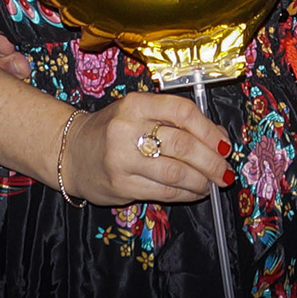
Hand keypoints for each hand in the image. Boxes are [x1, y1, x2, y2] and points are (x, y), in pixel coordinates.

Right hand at [63, 91, 236, 206]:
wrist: (71, 152)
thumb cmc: (114, 130)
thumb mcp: (141, 113)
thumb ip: (177, 121)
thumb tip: (220, 138)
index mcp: (136, 103)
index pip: (182, 111)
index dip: (209, 129)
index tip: (224, 145)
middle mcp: (127, 128)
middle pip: (182, 144)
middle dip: (211, 161)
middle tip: (225, 171)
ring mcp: (121, 158)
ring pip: (175, 172)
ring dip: (201, 181)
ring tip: (212, 184)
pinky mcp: (120, 185)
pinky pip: (163, 191)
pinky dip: (186, 194)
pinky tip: (194, 192)